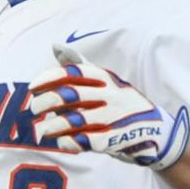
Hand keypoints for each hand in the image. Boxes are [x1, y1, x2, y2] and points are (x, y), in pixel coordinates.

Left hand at [29, 43, 189, 170]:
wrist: (157, 131)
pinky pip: (85, 141)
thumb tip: (55, 46)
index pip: (72, 73)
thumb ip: (79, 66)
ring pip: (75, 120)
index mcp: (105, 79)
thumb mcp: (105, 81)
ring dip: (53, 125)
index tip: (32, 87)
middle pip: (70, 95)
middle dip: (46, 102)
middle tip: (34, 109)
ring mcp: (113, 117)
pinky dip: (69, 141)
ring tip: (43, 129)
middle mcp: (110, 95)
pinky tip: (63, 140)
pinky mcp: (115, 139)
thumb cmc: (120, 103)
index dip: (48, 78)